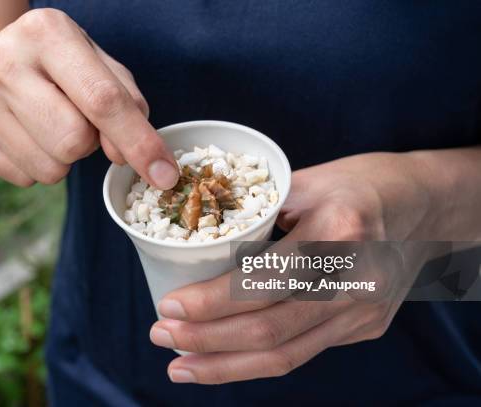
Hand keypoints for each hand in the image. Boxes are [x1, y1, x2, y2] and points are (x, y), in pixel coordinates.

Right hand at [0, 8, 178, 187]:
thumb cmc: (62, 68)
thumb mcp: (101, 68)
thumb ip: (127, 106)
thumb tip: (124, 158)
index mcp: (46, 32)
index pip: (103, 100)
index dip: (139, 144)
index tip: (165, 176)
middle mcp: (2, 59)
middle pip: (73, 142)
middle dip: (89, 143)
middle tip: (76, 120)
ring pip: (50, 168)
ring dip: (63, 158)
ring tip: (49, 125)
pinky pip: (24, 178)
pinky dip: (37, 165)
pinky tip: (26, 135)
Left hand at [149, 152, 433, 383]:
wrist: (424, 206)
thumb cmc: (360, 183)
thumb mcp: (308, 181)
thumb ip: (257, 212)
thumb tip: (197, 240)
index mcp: (339, 233)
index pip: (263, 282)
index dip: (210, 302)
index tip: (169, 306)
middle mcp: (355, 281)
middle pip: (270, 330)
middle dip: (206, 340)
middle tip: (161, 336)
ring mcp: (362, 311)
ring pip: (286, 355)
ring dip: (226, 365)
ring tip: (181, 366)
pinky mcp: (363, 328)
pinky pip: (302, 352)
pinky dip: (256, 360)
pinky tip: (223, 361)